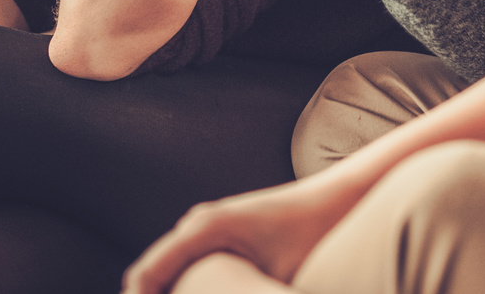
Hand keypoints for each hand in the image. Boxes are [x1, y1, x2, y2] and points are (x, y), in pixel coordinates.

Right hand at [123, 174, 360, 293]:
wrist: (337, 200)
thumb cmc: (313, 234)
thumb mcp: (280, 276)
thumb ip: (244, 292)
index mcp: (205, 229)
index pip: (147, 274)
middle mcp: (198, 223)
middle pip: (150, 274)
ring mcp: (207, 227)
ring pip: (165, 270)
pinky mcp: (220, 234)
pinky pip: (184, 265)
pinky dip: (177, 288)